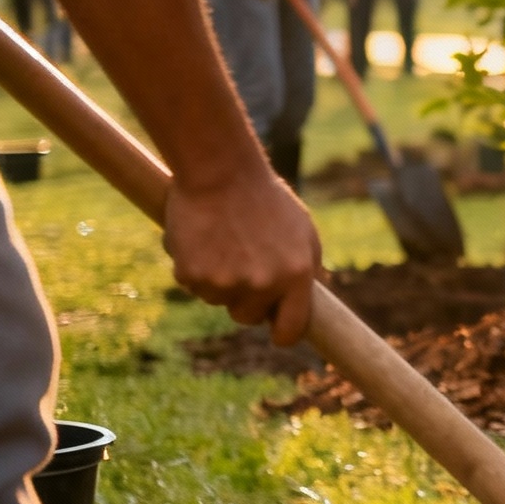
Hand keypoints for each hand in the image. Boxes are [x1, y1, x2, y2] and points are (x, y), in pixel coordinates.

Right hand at [163, 165, 322, 343]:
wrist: (221, 170)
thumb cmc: (265, 198)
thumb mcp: (302, 232)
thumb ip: (307, 269)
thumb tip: (311, 302)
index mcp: (297, 275)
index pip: (291, 328)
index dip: (282, 333)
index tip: (276, 332)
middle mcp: (263, 284)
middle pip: (248, 317)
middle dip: (245, 298)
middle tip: (243, 261)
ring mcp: (226, 282)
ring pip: (217, 299)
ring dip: (218, 280)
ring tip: (223, 241)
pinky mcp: (192, 275)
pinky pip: (192, 284)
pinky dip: (194, 267)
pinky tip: (201, 237)